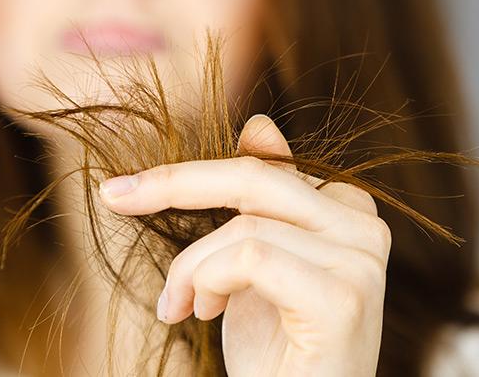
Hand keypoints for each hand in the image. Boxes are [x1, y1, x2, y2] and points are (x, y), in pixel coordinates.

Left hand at [98, 114, 390, 375]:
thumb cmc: (279, 353)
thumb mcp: (257, 268)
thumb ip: (262, 201)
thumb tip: (259, 125)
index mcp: (347, 211)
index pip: (263, 167)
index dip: (192, 173)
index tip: (125, 189)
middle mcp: (364, 227)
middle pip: (255, 179)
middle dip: (176, 185)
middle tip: (114, 198)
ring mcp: (361, 262)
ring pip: (243, 228)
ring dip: (191, 269)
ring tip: (184, 308)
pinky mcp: (343, 299)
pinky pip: (251, 258)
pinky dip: (208, 281)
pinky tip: (201, 315)